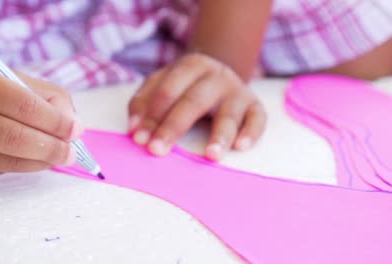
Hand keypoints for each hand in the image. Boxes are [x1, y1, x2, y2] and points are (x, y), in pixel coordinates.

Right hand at [0, 61, 81, 178]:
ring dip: (40, 161)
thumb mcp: (13, 77)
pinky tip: (30, 158)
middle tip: (72, 153)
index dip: (54, 121)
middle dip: (51, 148)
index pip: (22, 105)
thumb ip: (48, 97)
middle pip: (12, 139)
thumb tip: (73, 128)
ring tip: (59, 156)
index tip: (75, 130)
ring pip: (5, 161)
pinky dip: (20, 165)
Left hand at [128, 53, 265, 159]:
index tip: (139, 139)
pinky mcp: (254, 105)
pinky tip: (241, 146)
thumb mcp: (162, 83)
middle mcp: (215, 76)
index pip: (167, 91)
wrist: (218, 70)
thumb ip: (144, 102)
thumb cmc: (184, 84)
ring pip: (229, 112)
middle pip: (193, 102)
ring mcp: (237, 91)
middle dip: (173, 127)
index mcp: (190, 66)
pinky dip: (251, 132)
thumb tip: (134, 130)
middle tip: (157, 150)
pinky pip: (257, 118)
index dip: (152, 115)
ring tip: (211, 155)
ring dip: (220, 134)